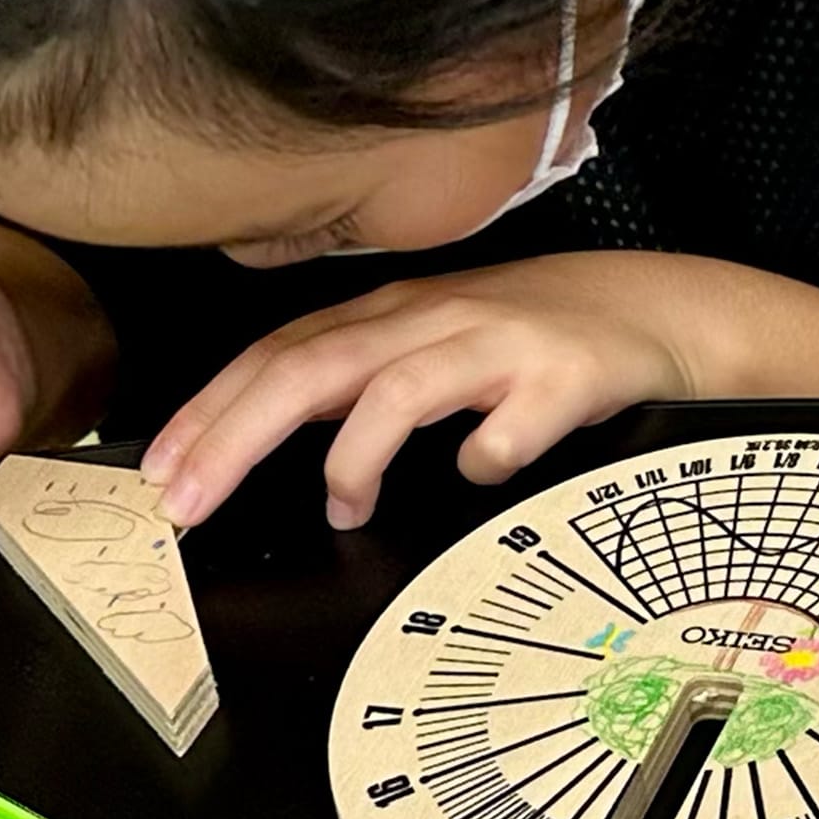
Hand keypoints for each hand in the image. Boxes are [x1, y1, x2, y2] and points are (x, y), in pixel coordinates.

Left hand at [145, 252, 703, 530]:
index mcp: (395, 315)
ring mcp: (501, 344)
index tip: (158, 473)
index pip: (279, 354)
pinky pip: (509, 431)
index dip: (211, 411)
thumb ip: (357, 381)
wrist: (659, 310)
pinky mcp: (566, 377)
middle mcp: (437, 319)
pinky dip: (484, 459)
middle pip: (314, 367)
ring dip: (354, 456)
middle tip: (185, 502)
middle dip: (237, 436)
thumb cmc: (537, 339)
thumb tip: (261, 440)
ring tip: (345, 507)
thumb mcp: (436, 344)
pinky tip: (481, 473)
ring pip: (399, 388)